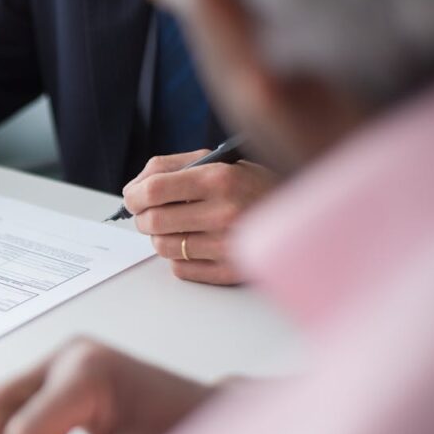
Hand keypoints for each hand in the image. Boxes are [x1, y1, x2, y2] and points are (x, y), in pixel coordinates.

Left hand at [123, 151, 277, 285]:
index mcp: (219, 179)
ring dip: (161, 237)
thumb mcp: (218, 162)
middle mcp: (224, 212)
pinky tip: (196, 244)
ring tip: (178, 227)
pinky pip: (181, 269)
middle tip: (150, 214)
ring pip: (163, 247)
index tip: (132, 198)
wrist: (301, 214)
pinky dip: (180, 257)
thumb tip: (134, 188)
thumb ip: (171, 168)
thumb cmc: (251, 185)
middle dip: (143, 218)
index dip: (133, 196)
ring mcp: (227, 245)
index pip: (153, 191)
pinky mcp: (230, 271)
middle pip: (153, 222)